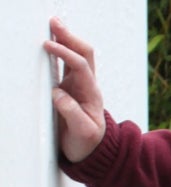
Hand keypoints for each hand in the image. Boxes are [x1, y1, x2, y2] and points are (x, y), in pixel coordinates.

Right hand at [44, 18, 105, 162]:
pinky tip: (51, 40)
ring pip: (76, 55)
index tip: (48, 45)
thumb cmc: (88, 143)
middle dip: (70, 37)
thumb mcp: (83, 132)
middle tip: (54, 23)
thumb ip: (72, 114)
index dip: (65, 53)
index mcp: (91, 93)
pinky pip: (67, 63)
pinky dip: (60, 49)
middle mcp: (87, 85)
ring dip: (66, 39)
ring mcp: (78, 85)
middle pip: (83, 54)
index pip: (80, 66)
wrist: (92, 151)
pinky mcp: (69, 87)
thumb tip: (58, 94)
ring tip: (53, 24)